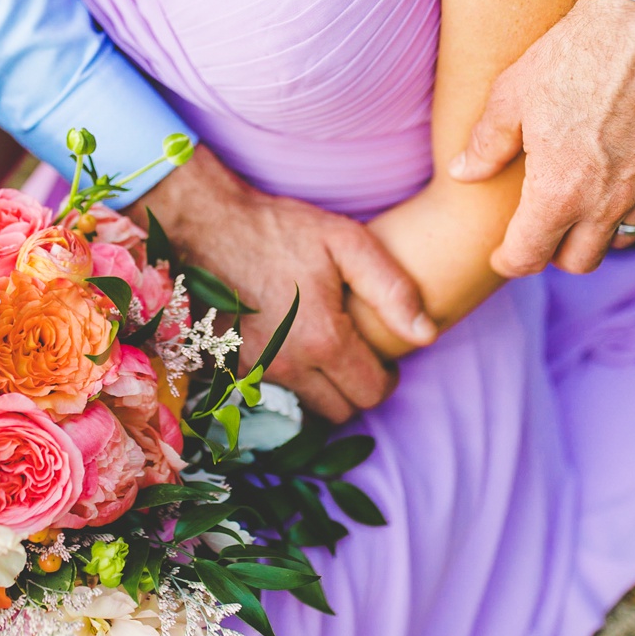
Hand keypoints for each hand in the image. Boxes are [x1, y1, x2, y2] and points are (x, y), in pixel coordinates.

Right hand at [131, 146, 435, 421]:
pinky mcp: (230, 367)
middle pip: (340, 410)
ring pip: (306, 406)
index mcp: (324, 340)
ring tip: (323, 346)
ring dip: (321, 386)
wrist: (208, 225)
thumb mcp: (346, 242)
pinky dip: (287, 379)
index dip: (386, 379)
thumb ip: (392, 289)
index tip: (383, 358)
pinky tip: (289, 343)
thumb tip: (426, 334)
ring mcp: (255, 369)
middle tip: (355, 352)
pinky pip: (272, 392)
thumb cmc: (280, 229)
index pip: (371, 394)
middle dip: (355, 387)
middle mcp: (288, 365)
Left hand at [448, 0, 634, 276]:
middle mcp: (609, 201)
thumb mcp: (512, 95)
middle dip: (553, 253)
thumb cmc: (573, 51)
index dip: (507, 260)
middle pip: (579, 261)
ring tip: (576, 203)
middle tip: (537, 229)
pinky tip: (613, 171)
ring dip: (594, 231)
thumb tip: (463, 173)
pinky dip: (628, 201)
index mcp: (560, 192)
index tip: (500, 253)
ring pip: (620, 238)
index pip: (529, 257)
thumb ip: (487, 144)